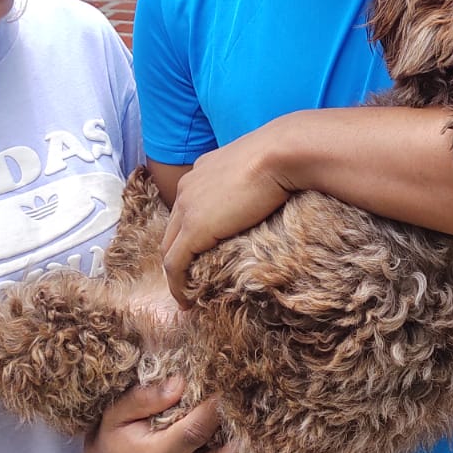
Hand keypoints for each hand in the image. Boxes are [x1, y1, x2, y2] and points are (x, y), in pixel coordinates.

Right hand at [84, 378, 256, 452]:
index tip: (232, 380)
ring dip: (256, 443)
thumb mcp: (115, 414)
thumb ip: (144, 398)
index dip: (217, 406)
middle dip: (248, 428)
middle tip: (261, 396)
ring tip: (267, 410)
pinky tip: (260, 429)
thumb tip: (179, 382)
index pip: (196, 432)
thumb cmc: (114, 438)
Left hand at [161, 126, 298, 304]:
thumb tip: (270, 190)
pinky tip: (187, 300)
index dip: (192, 231)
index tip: (202, 251)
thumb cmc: (282, 155)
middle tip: (188, 279)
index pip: (189, 206)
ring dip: (175, 274)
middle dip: (177, 254)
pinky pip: (175, 264)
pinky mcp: (194, 229)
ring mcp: (187, 208)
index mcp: (202, 170)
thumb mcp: (260, 164)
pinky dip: (177, 284)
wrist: (281, 153)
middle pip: (173, 228)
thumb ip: (253, 178)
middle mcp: (188, 187)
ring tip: (186, 294)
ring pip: (169, 248)